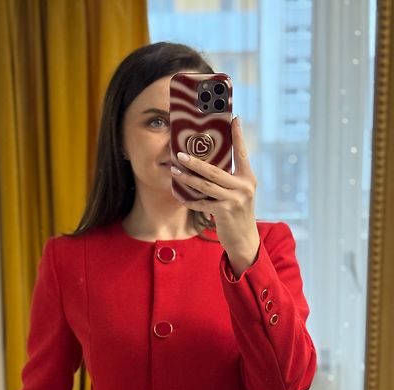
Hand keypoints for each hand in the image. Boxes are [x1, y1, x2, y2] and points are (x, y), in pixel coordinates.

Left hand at [170, 116, 259, 260]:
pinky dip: (189, 199)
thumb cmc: (238, 213)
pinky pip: (202, 203)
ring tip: (174, 171)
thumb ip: (230, 178)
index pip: (242, 152)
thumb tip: (210, 163)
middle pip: (215, 170)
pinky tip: (179, 195)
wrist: (244, 239)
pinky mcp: (224, 212)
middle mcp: (243, 187)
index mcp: (248, 178)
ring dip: (187, 178)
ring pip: (205, 185)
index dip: (238, 135)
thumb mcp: (240, 193)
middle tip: (179, 154)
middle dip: (195, 162)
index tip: (234, 118)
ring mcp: (234, 200)